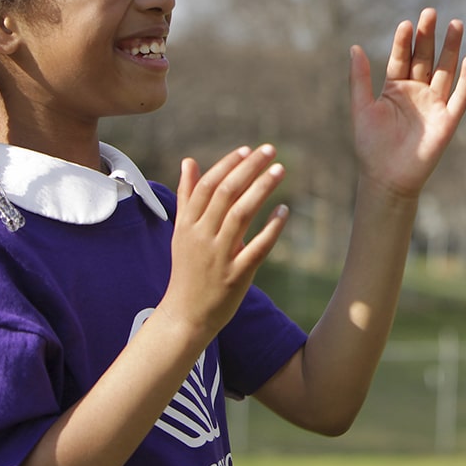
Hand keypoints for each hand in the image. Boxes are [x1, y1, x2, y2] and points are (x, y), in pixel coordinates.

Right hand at [158, 146, 287, 338]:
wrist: (185, 315)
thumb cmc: (187, 269)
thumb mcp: (181, 232)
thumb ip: (187, 196)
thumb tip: (188, 161)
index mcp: (187, 224)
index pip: (207, 186)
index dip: (228, 165)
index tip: (247, 149)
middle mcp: (201, 237)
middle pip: (225, 194)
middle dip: (248, 168)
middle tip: (270, 150)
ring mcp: (218, 256)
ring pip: (241, 215)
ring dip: (261, 189)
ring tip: (280, 170)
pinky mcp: (236, 276)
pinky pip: (257, 247)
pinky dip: (271, 227)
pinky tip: (284, 209)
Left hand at [350, 8, 465, 198]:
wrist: (386, 179)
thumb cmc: (371, 146)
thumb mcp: (361, 108)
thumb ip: (359, 79)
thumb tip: (353, 47)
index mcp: (395, 88)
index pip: (401, 58)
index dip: (404, 41)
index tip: (406, 23)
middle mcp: (417, 92)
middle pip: (425, 58)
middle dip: (428, 36)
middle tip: (431, 12)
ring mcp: (434, 105)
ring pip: (445, 71)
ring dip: (451, 49)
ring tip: (456, 24)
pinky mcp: (448, 120)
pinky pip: (460, 97)